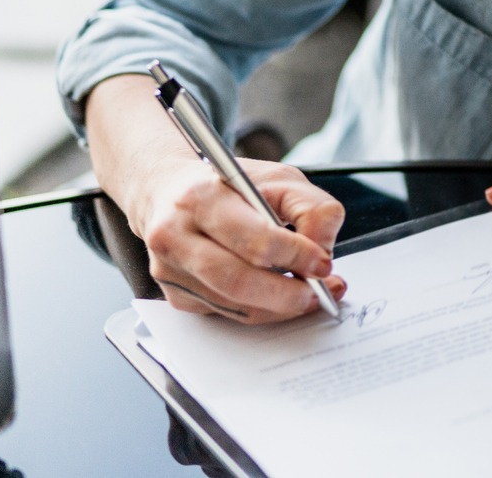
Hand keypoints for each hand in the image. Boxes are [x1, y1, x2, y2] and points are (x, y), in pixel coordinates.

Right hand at [131, 155, 348, 323]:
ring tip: (310, 296)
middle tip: (321, 291)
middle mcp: (176, 235)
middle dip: (288, 293)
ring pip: (234, 305)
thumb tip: (322, 250)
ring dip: (280, 308)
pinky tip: (280, 297)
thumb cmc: (228, 186)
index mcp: (201, 197)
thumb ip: (310, 207)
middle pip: (237, 280)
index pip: (252, 238)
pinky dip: (261, 310)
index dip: (295, 255)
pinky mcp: (175, 295)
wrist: (169, 191)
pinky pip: (226, 313)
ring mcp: (171, 270)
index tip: (323, 263)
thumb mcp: (277, 178)